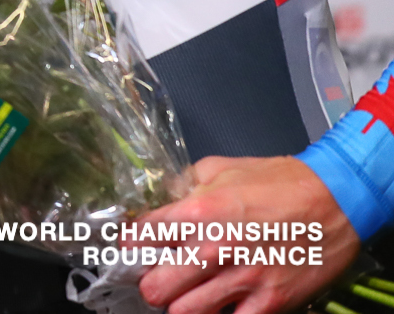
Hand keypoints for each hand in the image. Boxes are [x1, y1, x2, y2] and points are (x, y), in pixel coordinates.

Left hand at [137, 155, 356, 313]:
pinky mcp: (269, 302)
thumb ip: (183, 184)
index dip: (131, 245)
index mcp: (196, 213)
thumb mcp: (220, 168)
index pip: (138, 239)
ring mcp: (241, 280)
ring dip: (180, 305)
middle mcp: (212, 249)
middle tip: (159, 276)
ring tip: (187, 294)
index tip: (135, 248)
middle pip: (153, 287)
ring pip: (182, 312)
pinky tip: (220, 305)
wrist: (336, 201)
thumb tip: (162, 198)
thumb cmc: (280, 181)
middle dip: (151, 283)